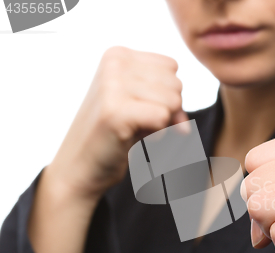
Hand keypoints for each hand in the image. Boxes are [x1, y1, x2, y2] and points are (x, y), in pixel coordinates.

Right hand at [46, 46, 187, 200]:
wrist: (80, 166)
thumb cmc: (114, 136)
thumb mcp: (145, 108)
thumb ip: (171, 104)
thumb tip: (185, 127)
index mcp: (118, 55)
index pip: (172, 67)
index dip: (167, 94)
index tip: (144, 109)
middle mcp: (114, 64)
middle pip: (175, 84)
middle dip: (167, 110)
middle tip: (139, 124)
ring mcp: (112, 86)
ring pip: (172, 101)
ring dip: (160, 124)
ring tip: (135, 130)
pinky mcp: (115, 112)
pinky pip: (162, 117)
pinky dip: (155, 135)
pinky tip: (134, 139)